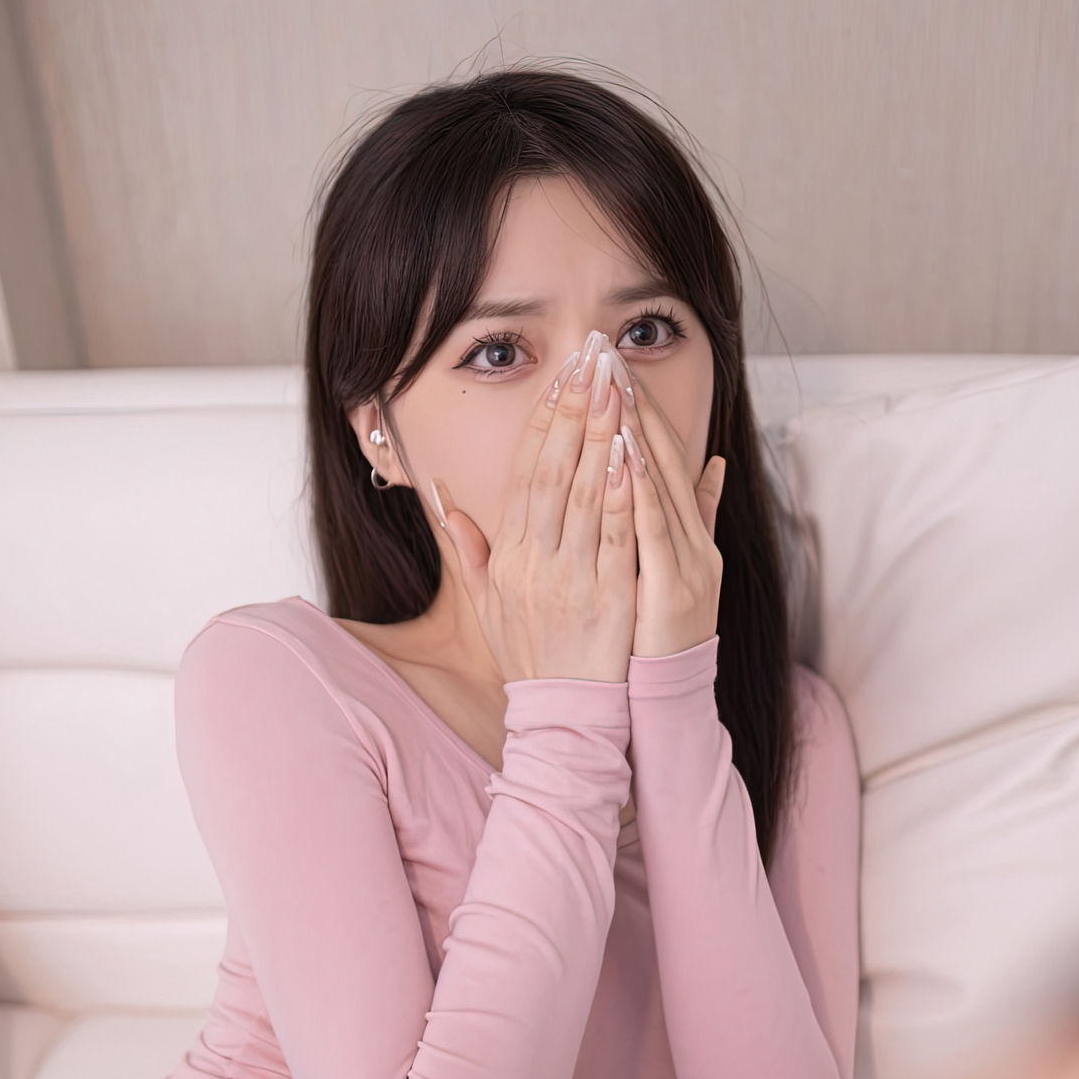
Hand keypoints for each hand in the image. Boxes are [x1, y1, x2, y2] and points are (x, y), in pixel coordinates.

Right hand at [434, 332, 637, 683]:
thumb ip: (470, 550)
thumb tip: (445, 503)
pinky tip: (634, 456)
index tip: (561, 379)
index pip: (525, 475)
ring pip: (587, 496)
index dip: (543, 423)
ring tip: (615, 389)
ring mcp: (572, 579)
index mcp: (509, 557)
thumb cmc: (531, 658)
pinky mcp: (609, 598)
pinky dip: (624, 495)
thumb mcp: (488, 605)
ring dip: (601, 437)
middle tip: (591, 360)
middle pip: (554, 473)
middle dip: (573, 411)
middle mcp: (536, 562)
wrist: (563, 717)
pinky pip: (617, 538)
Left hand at [614, 363, 725, 658]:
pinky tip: (626, 453)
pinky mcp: (673, 587)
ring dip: (639, 433)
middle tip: (609, 356)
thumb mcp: (681, 565)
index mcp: (688, 532)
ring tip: (616, 388)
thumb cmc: (661, 632)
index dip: (641, 410)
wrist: (672, 695)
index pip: (663, 458)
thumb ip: (697, 513)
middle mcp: (693, 539)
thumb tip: (712, 464)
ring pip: (662, 486)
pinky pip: (654, 530)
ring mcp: (687, 562)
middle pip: (664, 460)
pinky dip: (642, 490)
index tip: (613, 367)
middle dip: (636, 405)